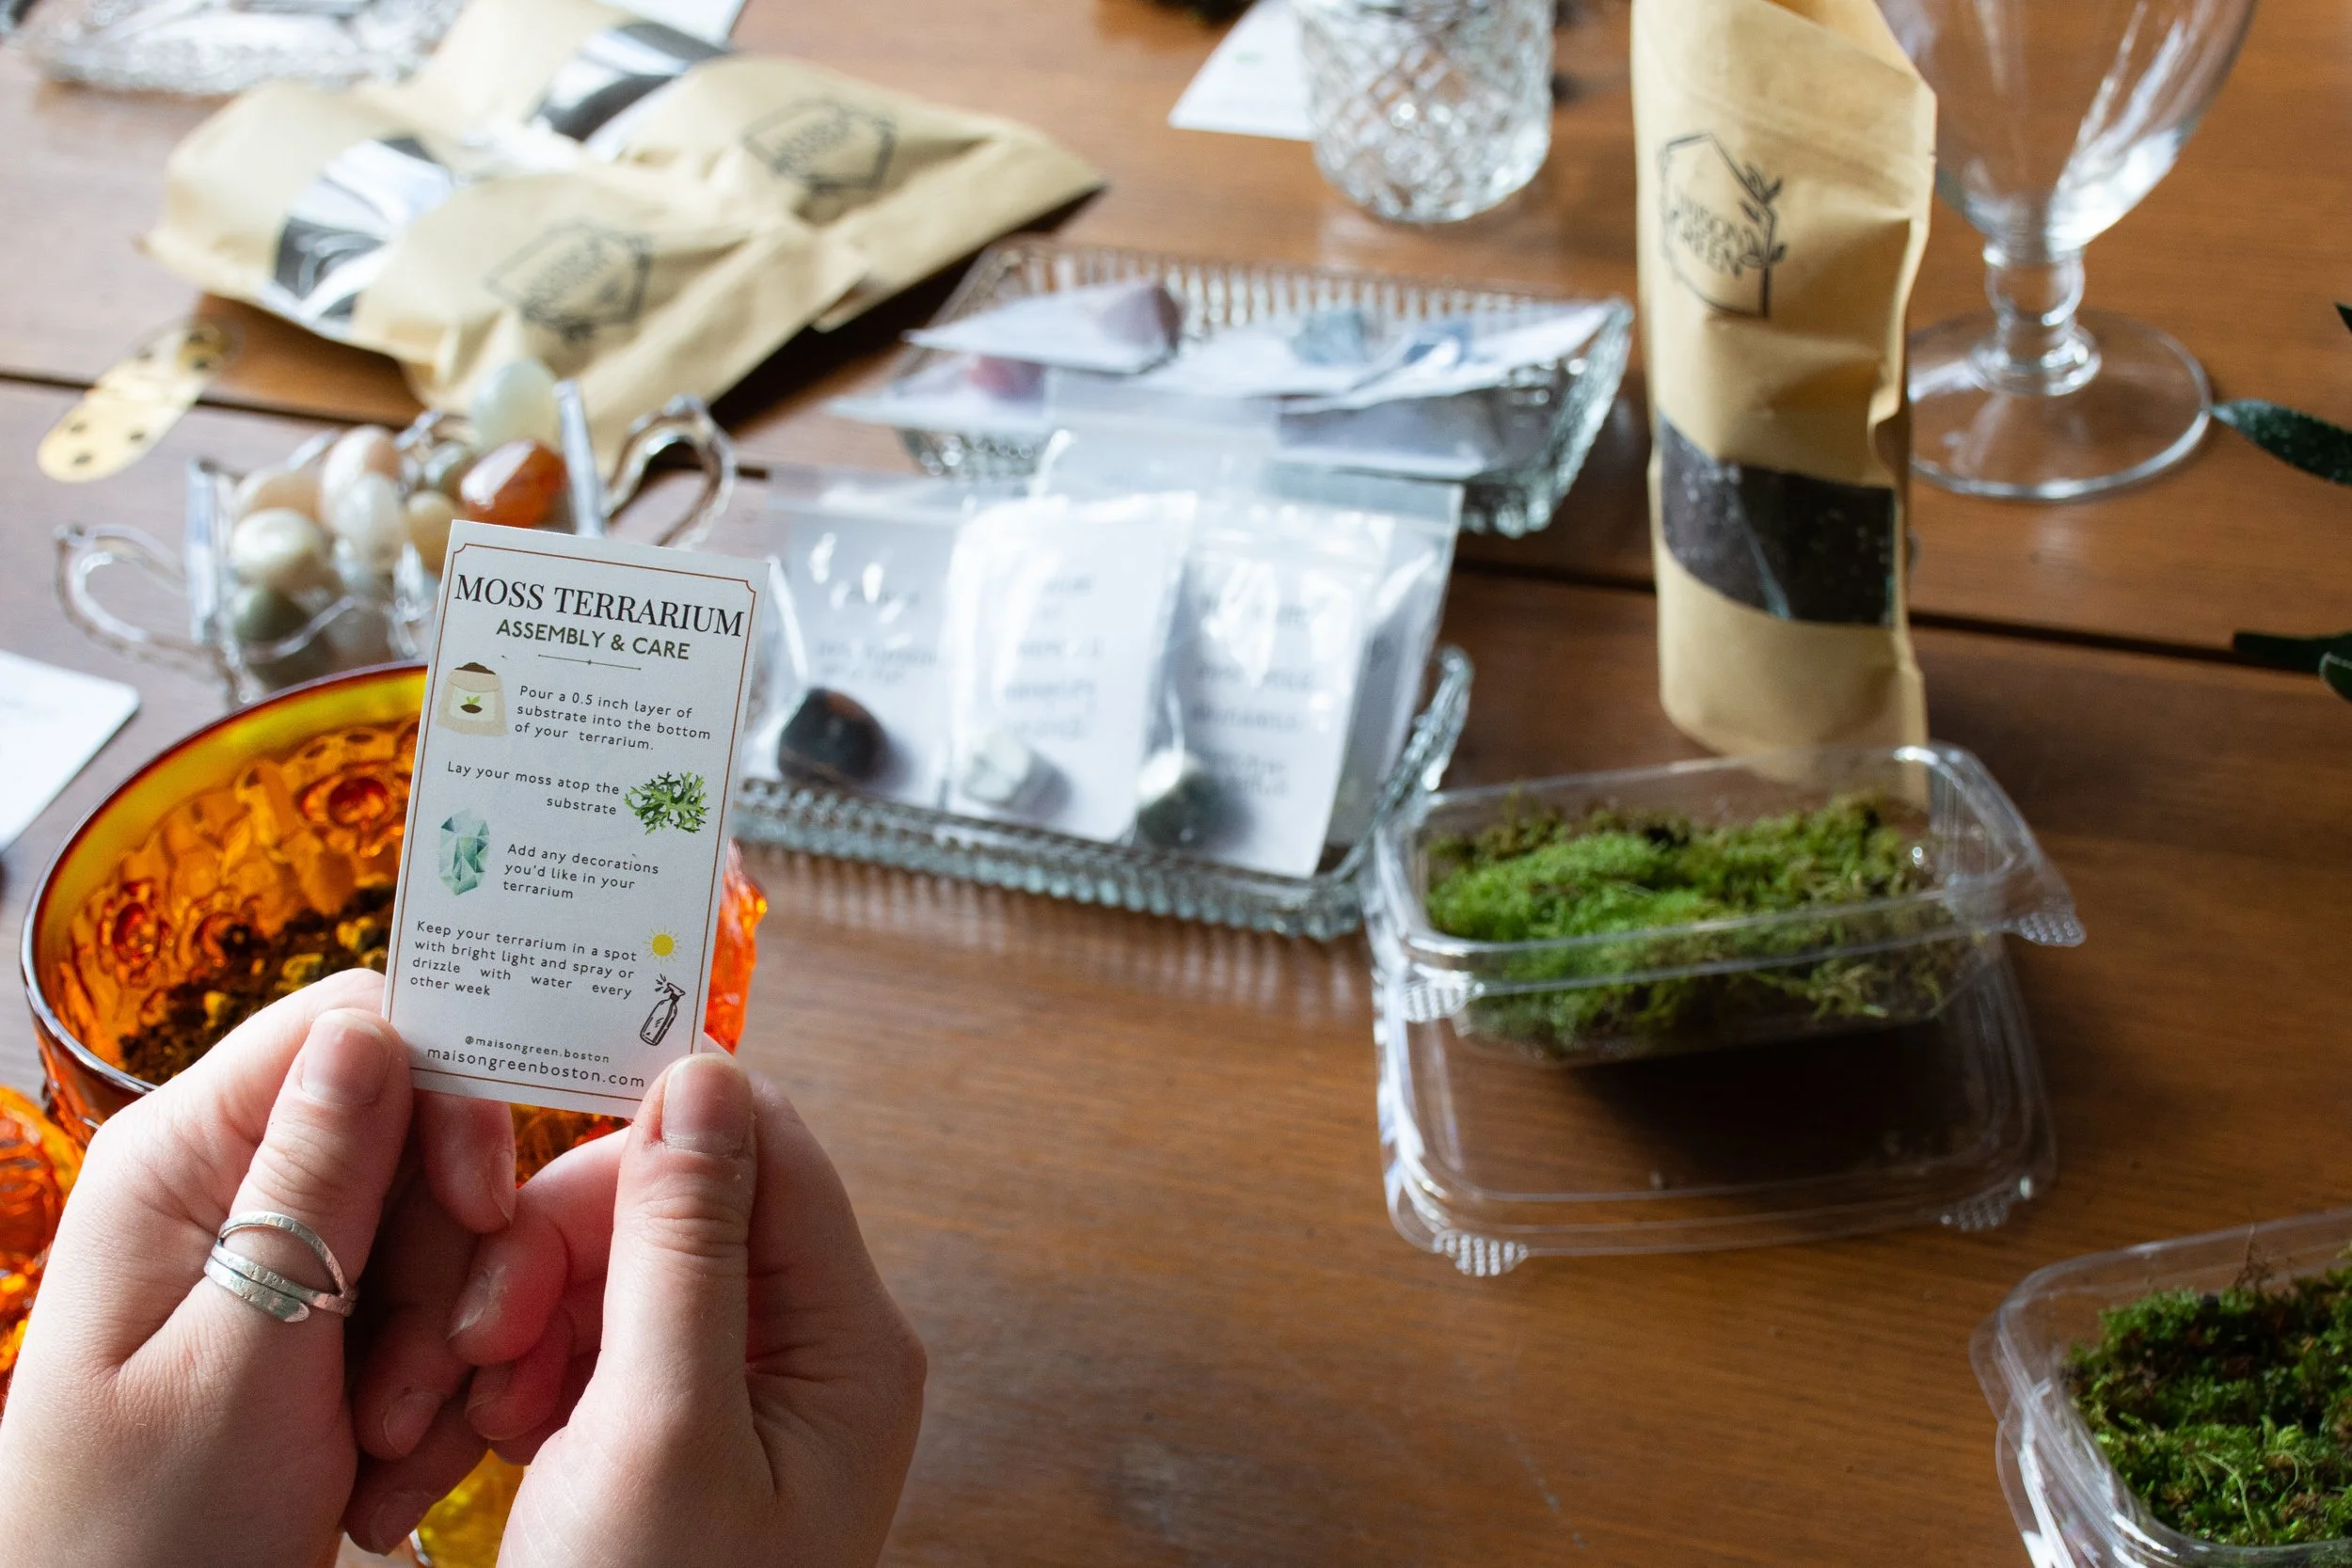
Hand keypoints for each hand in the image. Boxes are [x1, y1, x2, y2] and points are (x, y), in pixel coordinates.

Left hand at [0, 969, 508, 1565]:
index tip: (487, 1208)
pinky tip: (398, 1451)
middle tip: (420, 1386)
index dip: (447, 1098)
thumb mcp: (244, 1356)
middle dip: (448, 1257)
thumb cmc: (146, 1530)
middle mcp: (223, 1179)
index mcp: (178, 1159)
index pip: (352, 1033)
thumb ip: (313, 1184)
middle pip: (411, 1135)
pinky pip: (423, 1293)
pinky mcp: (310, 1307)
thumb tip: (373, 1028)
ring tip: (392, 1441)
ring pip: (433, 1221)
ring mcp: (268, 1244)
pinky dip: (436, 1369)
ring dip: (446, 1330)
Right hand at [441, 1053, 926, 1567]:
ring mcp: (735, 1392)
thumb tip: (703, 1072)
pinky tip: (474, 1435)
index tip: (526, 1199)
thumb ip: (685, 1244)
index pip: (763, 1146)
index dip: (641, 1150)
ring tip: (465, 1406)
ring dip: (519, 1316)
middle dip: (558, 1252)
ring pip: (614, 1270)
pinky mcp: (663, 1432)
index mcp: (847, 1338)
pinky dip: (517, 1372)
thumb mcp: (663, 1428)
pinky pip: (586, 1344)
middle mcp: (807, 1349)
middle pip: (676, 1204)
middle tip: (479, 1336)